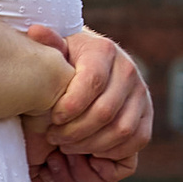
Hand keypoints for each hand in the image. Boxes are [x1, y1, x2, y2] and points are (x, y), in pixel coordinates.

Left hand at [20, 22, 150, 181]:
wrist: (89, 65)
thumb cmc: (65, 61)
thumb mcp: (55, 50)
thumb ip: (47, 44)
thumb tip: (35, 31)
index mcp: (104, 50)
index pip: (91, 83)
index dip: (70, 107)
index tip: (52, 119)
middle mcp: (128, 69)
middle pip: (105, 111)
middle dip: (76, 132)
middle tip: (54, 138)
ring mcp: (141, 92)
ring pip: (122, 129)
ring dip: (91, 145)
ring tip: (68, 145)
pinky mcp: (147, 113)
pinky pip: (137, 139)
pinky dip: (114, 150)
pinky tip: (90, 150)